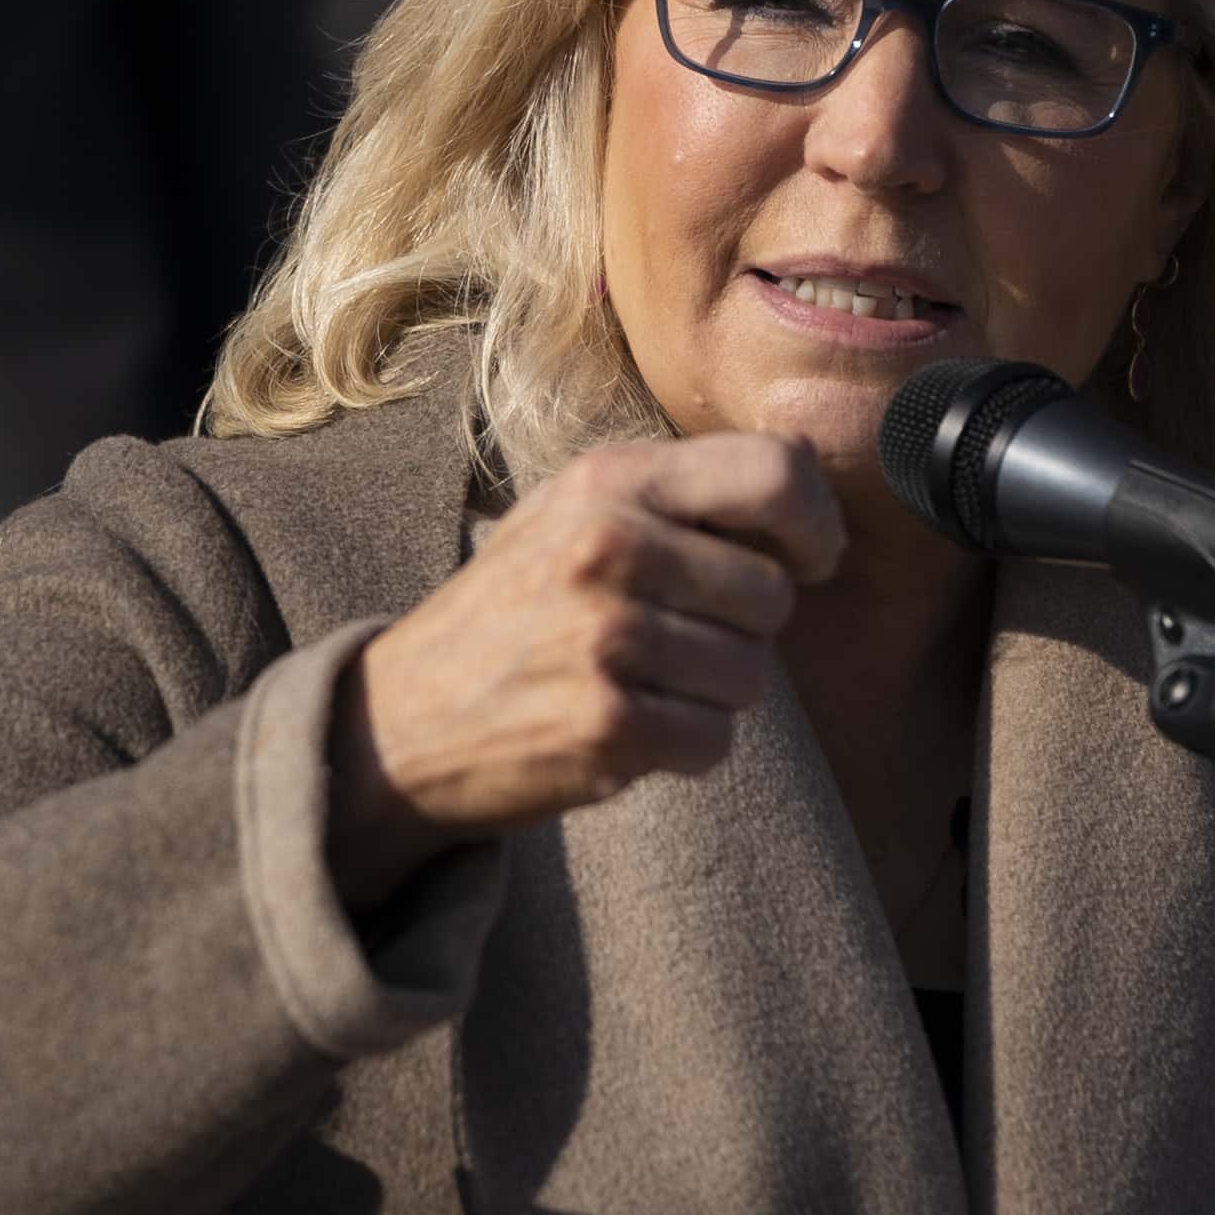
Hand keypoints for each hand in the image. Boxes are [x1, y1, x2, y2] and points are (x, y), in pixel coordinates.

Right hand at [321, 433, 844, 906]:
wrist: (398, 719)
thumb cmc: (516, 608)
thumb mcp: (576, 511)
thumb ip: (684, 487)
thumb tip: (810, 466)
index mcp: (609, 479)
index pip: (777, 475)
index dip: (815, 527)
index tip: (805, 561)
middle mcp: (608, 546)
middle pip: (775, 595)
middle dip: (744, 629)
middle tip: (674, 637)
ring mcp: (605, 637)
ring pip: (752, 675)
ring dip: (711, 694)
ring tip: (639, 681)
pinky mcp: (606, 725)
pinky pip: (715, 741)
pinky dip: (684, 748)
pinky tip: (626, 727)